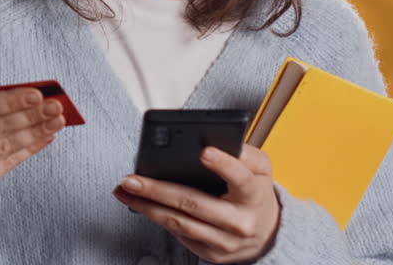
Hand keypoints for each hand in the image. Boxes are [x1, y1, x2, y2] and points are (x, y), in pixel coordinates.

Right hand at [0, 76, 66, 205]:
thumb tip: (3, 89)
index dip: (9, 101)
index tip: (37, 94)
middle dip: (29, 116)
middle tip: (56, 107)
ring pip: (3, 148)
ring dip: (34, 133)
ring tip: (57, 121)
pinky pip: (6, 164)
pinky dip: (29, 149)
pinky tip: (46, 136)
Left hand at [112, 143, 280, 262]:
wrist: (267, 235)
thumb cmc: (256, 194)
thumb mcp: (261, 169)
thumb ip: (245, 152)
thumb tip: (216, 139)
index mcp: (254, 195)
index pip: (240, 178)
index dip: (223, 165)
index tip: (203, 151)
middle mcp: (240, 222)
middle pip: (194, 204)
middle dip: (159, 190)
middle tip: (132, 178)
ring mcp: (224, 241)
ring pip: (179, 222)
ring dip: (147, 206)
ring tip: (125, 190)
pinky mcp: (209, 253)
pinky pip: (178, 233)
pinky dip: (155, 217)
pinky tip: (138, 203)